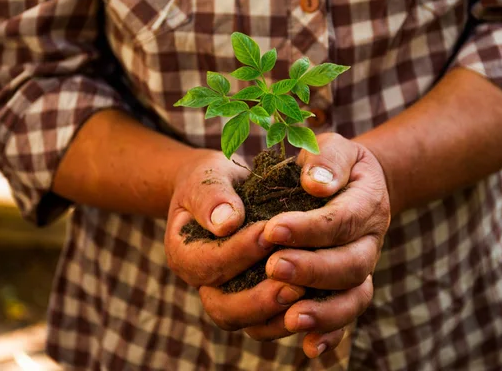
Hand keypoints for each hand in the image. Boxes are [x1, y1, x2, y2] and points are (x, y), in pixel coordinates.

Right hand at [164, 149, 305, 330]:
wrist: (224, 190)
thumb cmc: (214, 179)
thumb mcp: (207, 177)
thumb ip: (212, 197)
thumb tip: (226, 223)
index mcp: (184, 254)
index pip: (209, 263)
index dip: (239, 252)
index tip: (270, 233)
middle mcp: (203, 284)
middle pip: (224, 308)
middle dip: (259, 298)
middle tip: (294, 283)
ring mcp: (229, 297)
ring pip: (249, 323)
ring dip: (277, 313)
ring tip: (306, 293)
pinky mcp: (255, 302)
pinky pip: (270, 324)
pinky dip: (291, 318)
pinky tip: (317, 304)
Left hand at [244, 133, 389, 356]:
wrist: (356, 186)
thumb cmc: (335, 164)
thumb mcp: (335, 147)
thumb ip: (327, 159)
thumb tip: (315, 184)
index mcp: (368, 204)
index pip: (342, 220)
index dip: (309, 228)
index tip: (273, 230)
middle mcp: (370, 242)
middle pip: (351, 265)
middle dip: (313, 270)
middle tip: (275, 267)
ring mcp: (362, 269)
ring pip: (353, 298)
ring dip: (324, 311)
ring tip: (291, 317)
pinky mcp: (349, 288)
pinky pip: (346, 316)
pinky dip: (331, 334)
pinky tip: (308, 348)